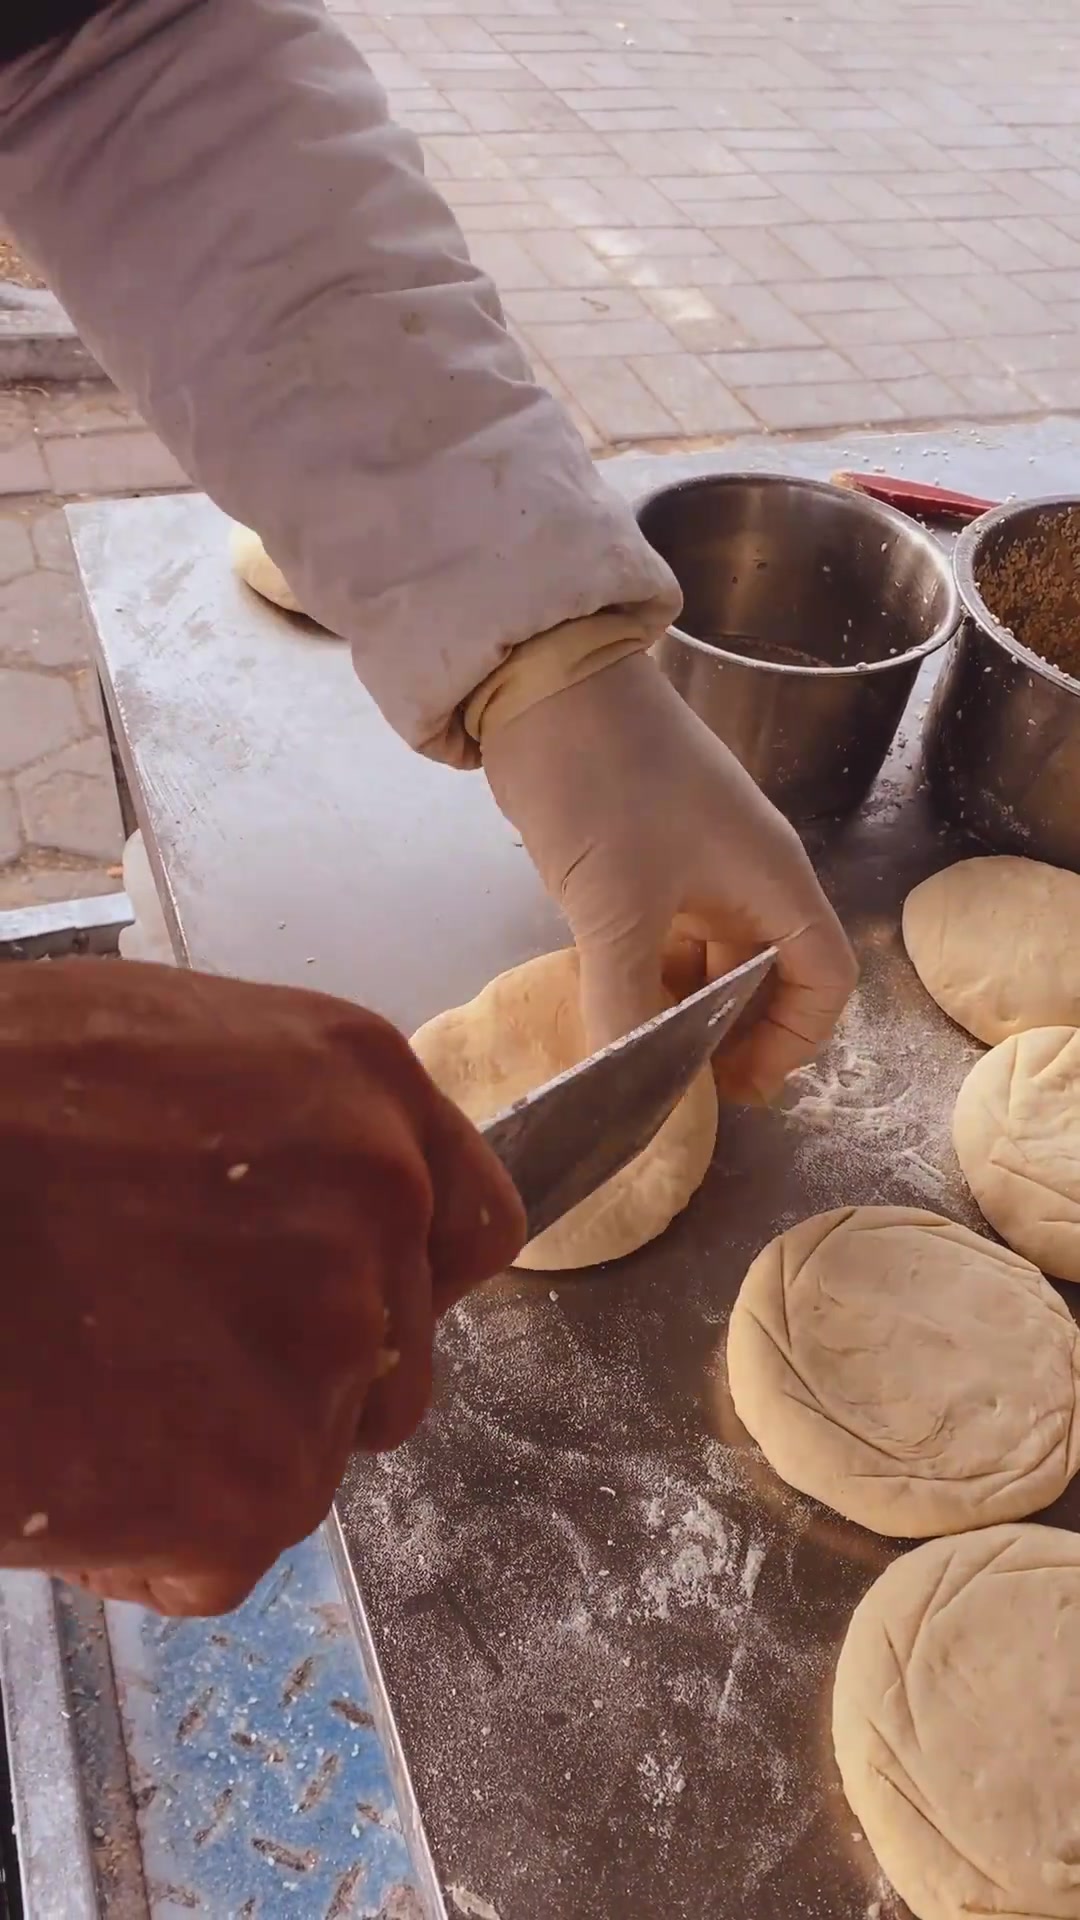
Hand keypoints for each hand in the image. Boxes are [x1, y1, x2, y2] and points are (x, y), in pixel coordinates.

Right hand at [0, 960, 522, 1615]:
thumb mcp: (156, 1053)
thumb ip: (271, 1134)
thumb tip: (283, 1213)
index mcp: (361, 1093)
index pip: (471, 1223)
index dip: (405, 1283)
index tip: (352, 1315)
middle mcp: (378, 1213)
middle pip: (393, 1362)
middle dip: (297, 1386)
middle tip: (163, 1365)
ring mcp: (324, 1352)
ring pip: (307, 1463)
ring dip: (208, 1461)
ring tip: (79, 1393)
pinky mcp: (255, 1487)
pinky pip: (221, 1559)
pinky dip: (140, 1546)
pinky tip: (54, 1461)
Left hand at [483, 653, 856, 1100]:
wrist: (540, 679)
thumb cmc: (601, 782)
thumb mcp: (614, 905)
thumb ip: (625, 1002)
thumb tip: (625, 1084)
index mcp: (772, 878)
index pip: (823, 975)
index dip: (794, 1039)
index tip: (734, 1084)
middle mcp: (746, 873)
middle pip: (766, 975)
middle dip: (730, 1034)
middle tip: (675, 1083)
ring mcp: (693, 863)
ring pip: (707, 958)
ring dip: (679, 1007)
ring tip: (632, 1052)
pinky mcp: (643, 855)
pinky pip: (663, 934)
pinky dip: (643, 974)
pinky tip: (603, 1001)